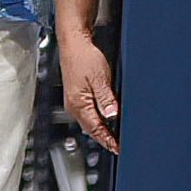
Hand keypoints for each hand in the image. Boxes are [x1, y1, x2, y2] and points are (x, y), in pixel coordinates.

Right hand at [56, 25, 119, 152]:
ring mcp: (73, 100)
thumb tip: (112, 115)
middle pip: (90, 128)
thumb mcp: (100, 78)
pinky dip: (95, 121)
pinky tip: (103, 120)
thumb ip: (106, 99)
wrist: (73, 42)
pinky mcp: (75, 94)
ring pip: (87, 121)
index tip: (117, 148)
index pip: (95, 128)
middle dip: (103, 138)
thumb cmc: (84, 56)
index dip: (107, 139)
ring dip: (99, 130)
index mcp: (79, 103)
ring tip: (111, 137)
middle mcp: (73, 104)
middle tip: (116, 146)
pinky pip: (86, 113)